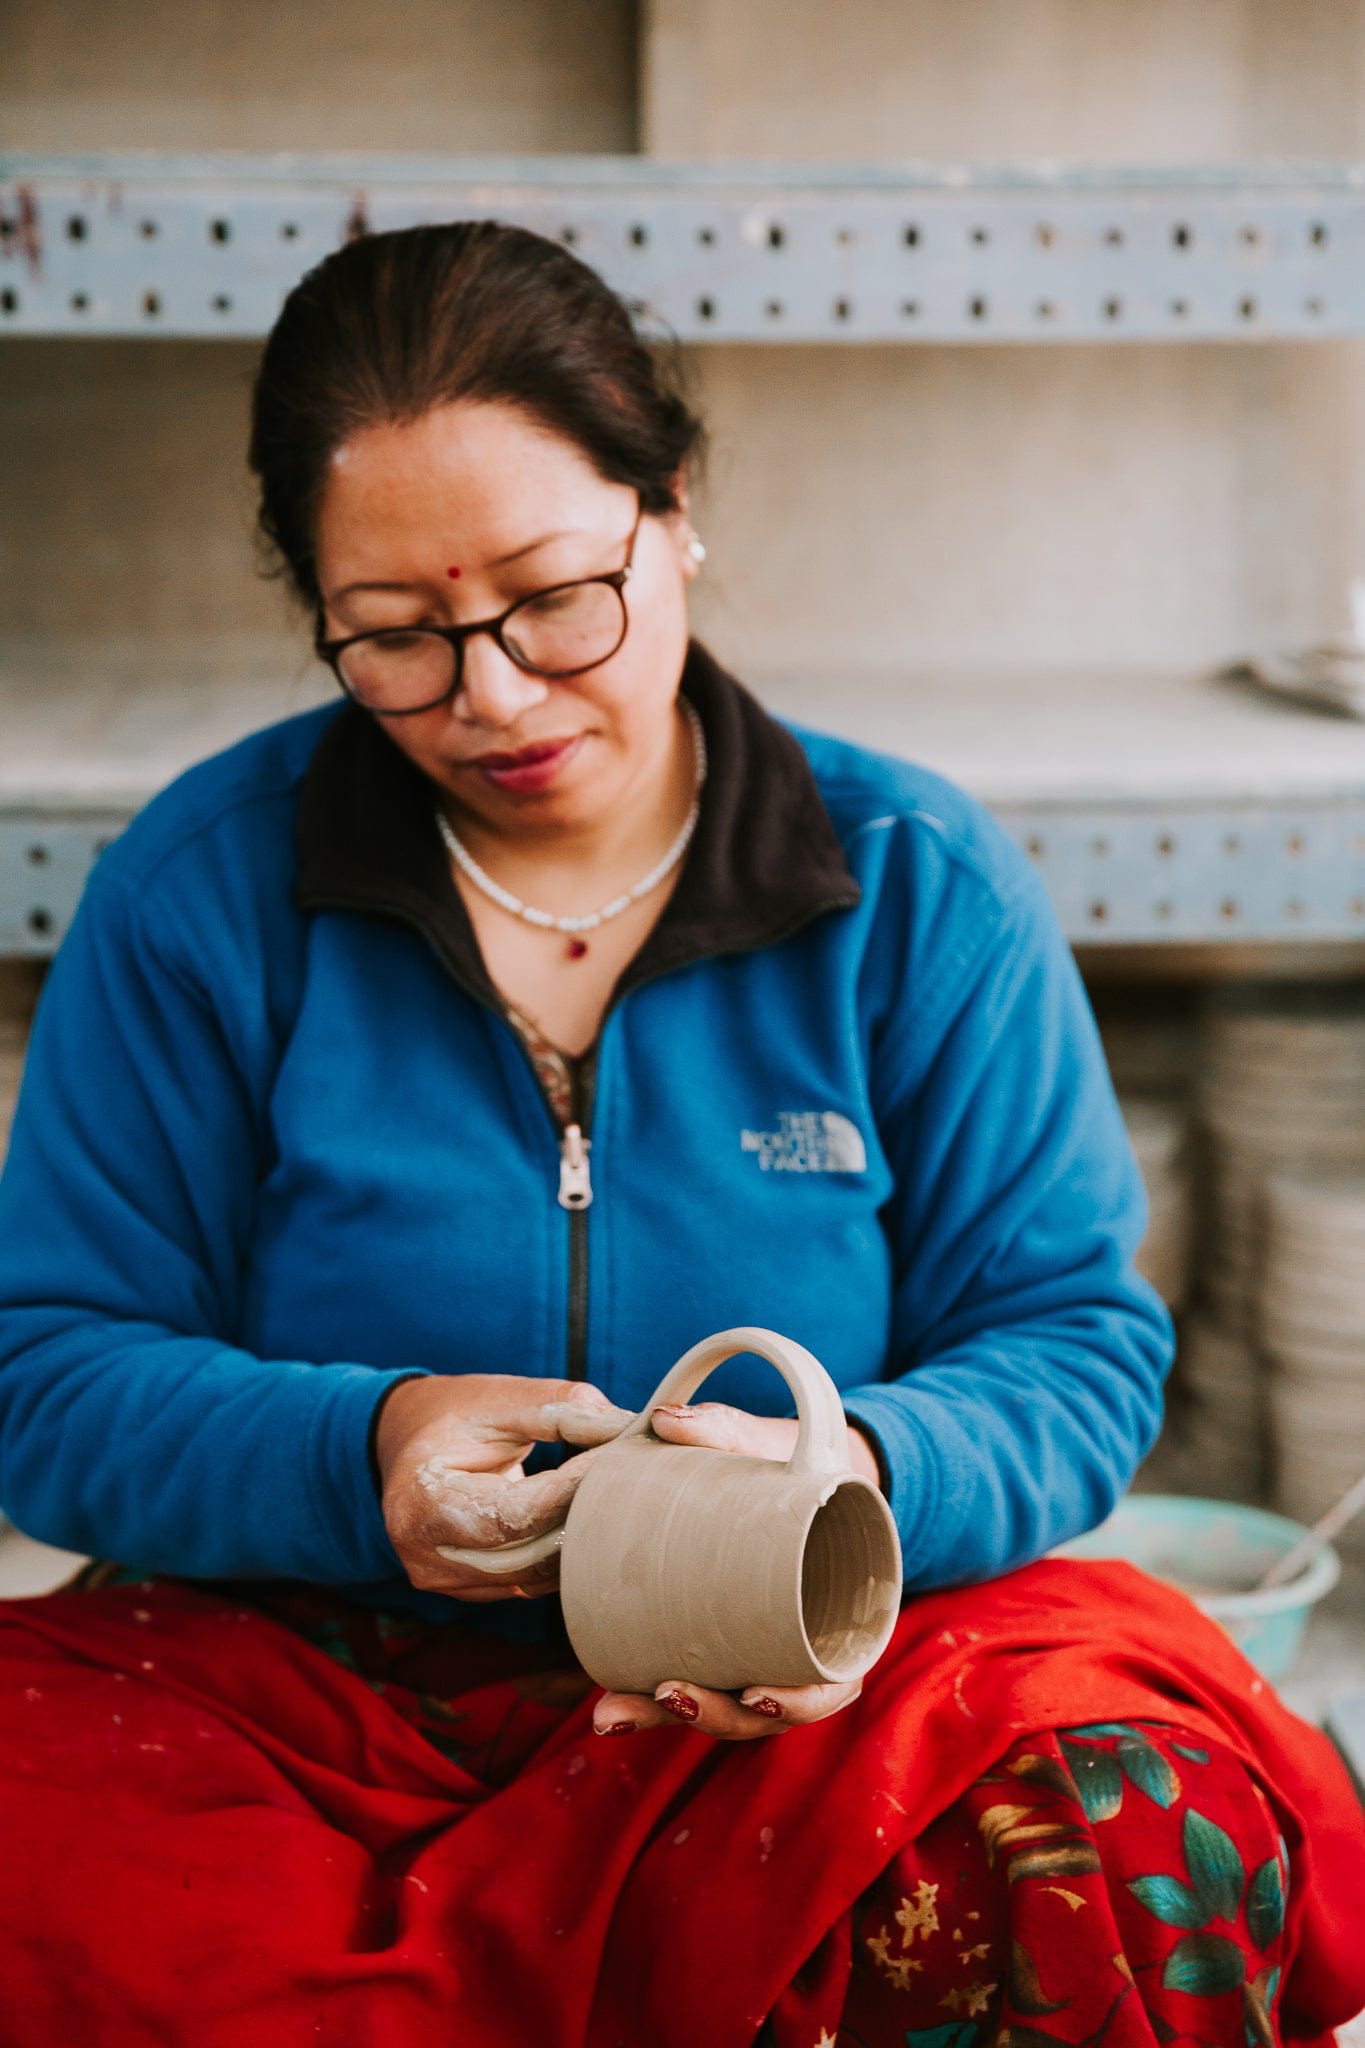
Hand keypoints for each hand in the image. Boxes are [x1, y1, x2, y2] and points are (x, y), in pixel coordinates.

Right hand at [375, 1374, 635, 1601]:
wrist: (410, 1445)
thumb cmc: (456, 1414)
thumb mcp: (504, 1398)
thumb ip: (567, 1412)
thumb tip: (632, 1430)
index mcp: (422, 1506)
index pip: (517, 1512)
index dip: (575, 1488)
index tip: (622, 1458)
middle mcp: (427, 1558)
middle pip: (530, 1554)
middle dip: (585, 1515)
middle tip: (633, 1478)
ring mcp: (446, 1583)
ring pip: (536, 1577)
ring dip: (581, 1538)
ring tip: (617, 1496)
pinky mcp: (470, 1592)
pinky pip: (531, 1582)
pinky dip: (562, 1552)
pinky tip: (590, 1520)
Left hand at [591, 1399, 882, 1740]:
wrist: (789, 1464)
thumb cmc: (792, 1461)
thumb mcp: (772, 1442)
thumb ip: (723, 1429)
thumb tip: (664, 1419)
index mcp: (841, 1614)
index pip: (832, 1682)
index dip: (799, 1700)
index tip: (756, 1692)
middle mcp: (803, 1648)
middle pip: (768, 1709)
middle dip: (716, 1714)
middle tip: (670, 1693)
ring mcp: (762, 1651)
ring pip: (723, 1709)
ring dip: (670, 1718)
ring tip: (614, 1712)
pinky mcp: (723, 1644)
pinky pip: (696, 1684)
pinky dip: (653, 1702)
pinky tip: (607, 1709)